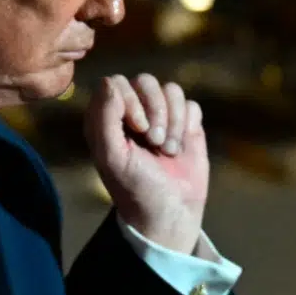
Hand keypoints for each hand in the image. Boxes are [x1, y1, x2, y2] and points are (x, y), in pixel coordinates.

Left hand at [84, 75, 208, 254]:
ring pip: (170, 90)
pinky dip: (187, 125)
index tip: (137, 130)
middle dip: (155, 110)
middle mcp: (131, 111)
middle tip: (155, 141)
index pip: (115, 83)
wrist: (170, 213)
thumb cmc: (134, 188)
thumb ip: (106, 118)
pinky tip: (181, 149)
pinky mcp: (185, 124)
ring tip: (168, 149)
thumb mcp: (113, 157)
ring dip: (173, 121)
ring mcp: (160, 116)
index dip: (129, 101)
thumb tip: (112, 82)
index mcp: (106, 118)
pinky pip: (190, 104)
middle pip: (145, 81)